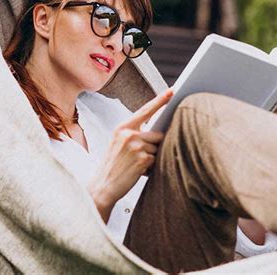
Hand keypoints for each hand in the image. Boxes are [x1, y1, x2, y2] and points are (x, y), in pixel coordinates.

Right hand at [87, 89, 173, 221]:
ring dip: (152, 157)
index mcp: (123, 127)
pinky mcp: (142, 159)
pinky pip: (157, 159)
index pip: (146, 110)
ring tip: (135, 164)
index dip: (161, 100)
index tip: (173, 90)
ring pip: (158, 147)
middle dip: (154, 145)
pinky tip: (137, 171)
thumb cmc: (115, 164)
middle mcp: (129, 134)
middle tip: (137, 156)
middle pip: (158, 134)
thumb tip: (161, 129)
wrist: (103, 186)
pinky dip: (151, 166)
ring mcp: (136, 146)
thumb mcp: (120, 143)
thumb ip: (136, 133)